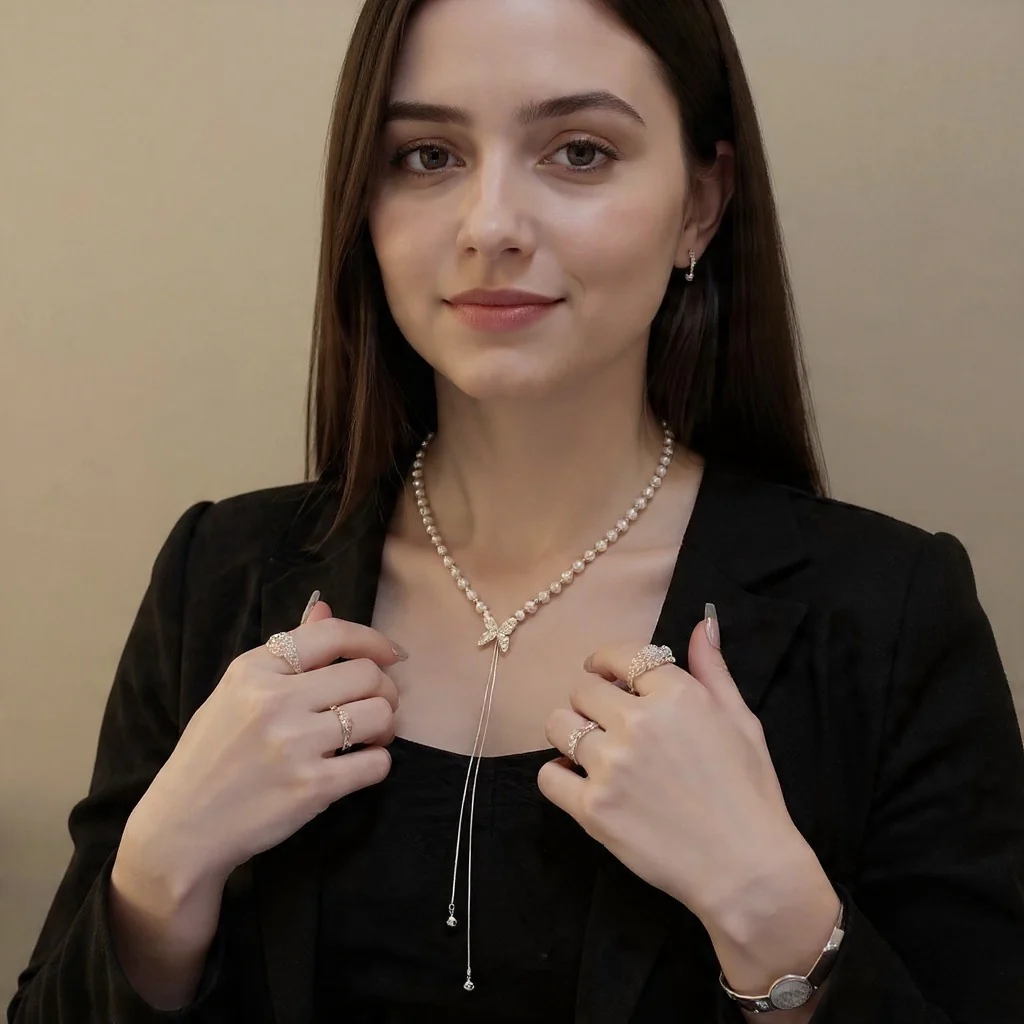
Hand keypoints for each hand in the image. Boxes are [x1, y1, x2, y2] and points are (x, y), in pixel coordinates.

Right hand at [121, 600, 404, 889]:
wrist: (180, 829)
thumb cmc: (211, 755)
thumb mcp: (236, 692)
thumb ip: (286, 652)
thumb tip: (325, 608)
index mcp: (255, 669)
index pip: (333, 635)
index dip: (374, 641)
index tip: (392, 654)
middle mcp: (275, 700)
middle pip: (367, 674)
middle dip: (385, 689)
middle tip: (377, 706)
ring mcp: (295, 744)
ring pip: (380, 714)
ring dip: (386, 726)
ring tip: (370, 737)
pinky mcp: (312, 787)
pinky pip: (377, 763)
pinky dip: (377, 764)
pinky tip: (358, 767)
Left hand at [538, 612, 836, 948]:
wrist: (747, 870)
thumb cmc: (750, 794)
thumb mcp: (741, 721)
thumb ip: (713, 669)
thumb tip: (701, 622)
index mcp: (677, 695)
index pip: (620, 656)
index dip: (607, 662)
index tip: (604, 674)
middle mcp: (639, 722)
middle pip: (583, 689)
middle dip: (592, 701)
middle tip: (606, 722)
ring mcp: (611, 766)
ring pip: (558, 725)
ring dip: (570, 732)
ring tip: (590, 749)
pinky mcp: (593, 809)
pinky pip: (548, 775)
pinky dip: (558, 774)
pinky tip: (579, 780)